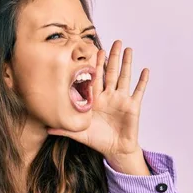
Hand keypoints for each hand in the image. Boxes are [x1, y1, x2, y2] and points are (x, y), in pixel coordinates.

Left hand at [47, 40, 148, 156]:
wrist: (114, 150)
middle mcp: (108, 96)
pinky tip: (145, 70)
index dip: (96, 65)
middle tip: (115, 42)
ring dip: (127, 63)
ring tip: (128, 49)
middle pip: (110, 72)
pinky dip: (142, 81)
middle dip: (113, 57)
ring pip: (124, 77)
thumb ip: (64, 129)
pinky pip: (139, 91)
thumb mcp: (79, 133)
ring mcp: (121, 99)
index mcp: (95, 99)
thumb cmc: (97, 140)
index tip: (95, 51)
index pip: (95, 78)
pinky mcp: (132, 106)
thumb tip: (46, 128)